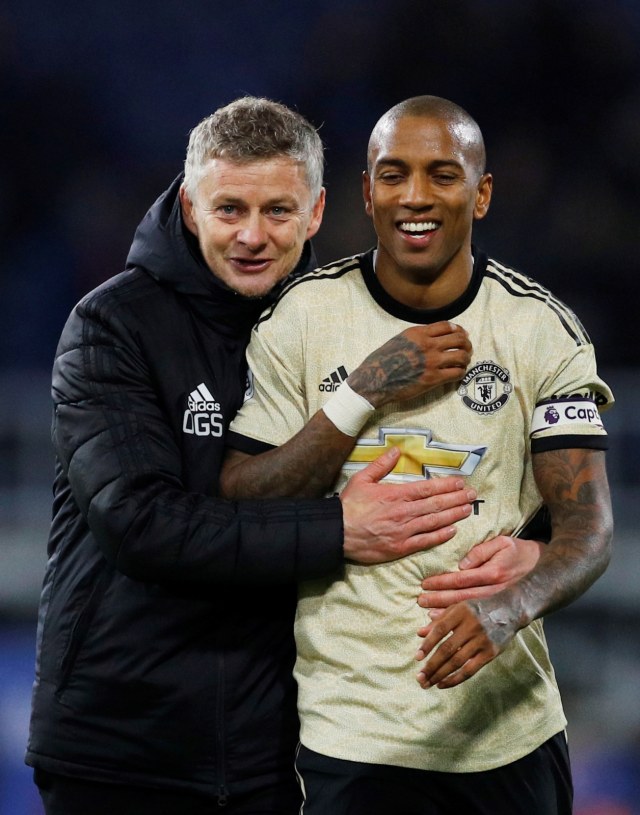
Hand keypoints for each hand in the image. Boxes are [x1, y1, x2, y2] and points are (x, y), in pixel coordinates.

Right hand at [340, 446, 475, 564]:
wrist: (336, 532)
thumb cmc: (349, 505)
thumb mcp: (362, 479)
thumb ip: (381, 465)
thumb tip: (396, 450)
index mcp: (396, 494)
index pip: (427, 489)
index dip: (446, 485)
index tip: (460, 482)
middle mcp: (404, 512)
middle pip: (436, 504)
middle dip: (456, 499)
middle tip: (473, 495)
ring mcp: (404, 531)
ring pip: (435, 522)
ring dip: (453, 515)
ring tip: (468, 509)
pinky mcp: (401, 547)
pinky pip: (425, 541)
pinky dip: (440, 536)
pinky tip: (453, 531)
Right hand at [347, 321, 470, 407]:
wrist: (374, 380)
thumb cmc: (381, 361)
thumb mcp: (398, 340)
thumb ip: (416, 337)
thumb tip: (433, 338)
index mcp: (418, 333)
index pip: (447, 326)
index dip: (458, 330)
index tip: (461, 334)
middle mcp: (427, 345)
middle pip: (459, 339)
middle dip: (466, 344)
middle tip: (467, 349)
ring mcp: (432, 362)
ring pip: (461, 356)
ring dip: (466, 359)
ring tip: (464, 362)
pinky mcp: (433, 379)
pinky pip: (456, 373)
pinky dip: (460, 373)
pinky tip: (457, 373)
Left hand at [415, 596, 518, 688]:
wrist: (510, 609)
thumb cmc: (478, 609)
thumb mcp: (458, 608)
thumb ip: (439, 620)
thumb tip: (419, 633)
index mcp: (460, 612)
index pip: (440, 630)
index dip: (427, 644)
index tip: (417, 657)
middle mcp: (471, 626)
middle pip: (447, 649)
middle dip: (431, 665)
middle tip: (419, 677)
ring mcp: (482, 640)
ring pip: (457, 662)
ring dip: (440, 675)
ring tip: (427, 683)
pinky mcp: (491, 653)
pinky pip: (470, 670)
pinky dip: (455, 679)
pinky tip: (443, 684)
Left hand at [418, 536, 543, 617]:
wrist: (545, 571)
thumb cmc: (520, 553)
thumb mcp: (502, 543)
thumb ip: (481, 551)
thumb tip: (462, 564)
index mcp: (493, 573)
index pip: (461, 579)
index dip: (441, 582)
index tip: (425, 584)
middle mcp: (495, 592)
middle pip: (461, 599)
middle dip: (438, 600)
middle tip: (420, 600)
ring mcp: (499, 606)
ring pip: (468, 614)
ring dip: (447, 619)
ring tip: (427, 622)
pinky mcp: (503, 614)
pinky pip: (478, 622)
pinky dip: (461, 629)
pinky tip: (447, 633)